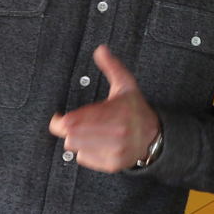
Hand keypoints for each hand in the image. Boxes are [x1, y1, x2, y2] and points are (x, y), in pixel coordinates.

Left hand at [50, 45, 159, 171]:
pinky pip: (84, 159)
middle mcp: (115, 134)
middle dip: (68, 130)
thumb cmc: (136, 110)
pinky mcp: (112, 164)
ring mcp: (114, 151)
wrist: (155, 137)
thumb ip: (112, 67)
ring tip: (86, 132)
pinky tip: (95, 142)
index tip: (58, 117)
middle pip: (71, 137)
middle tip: (72, 123)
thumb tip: (101, 50)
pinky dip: (85, 151)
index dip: (59, 121)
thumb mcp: (126, 85)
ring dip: (77, 140)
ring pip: (76, 149)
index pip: (73, 122)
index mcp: (115, 113)